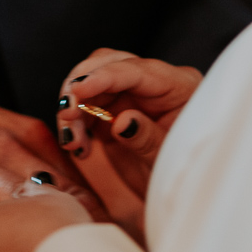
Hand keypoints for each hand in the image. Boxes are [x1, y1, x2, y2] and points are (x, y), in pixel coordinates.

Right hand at [0, 75, 100, 237]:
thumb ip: (32, 161)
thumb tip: (67, 204)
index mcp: (24, 134)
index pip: (76, 179)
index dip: (95, 218)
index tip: (111, 250)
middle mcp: (1, 147)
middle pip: (56, 198)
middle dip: (78, 238)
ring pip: (16, 212)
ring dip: (35, 247)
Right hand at [56, 48, 200, 204]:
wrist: (181, 187)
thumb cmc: (184, 172)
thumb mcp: (169, 160)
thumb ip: (148, 139)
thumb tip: (122, 122)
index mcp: (179, 85)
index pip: (138, 71)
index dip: (105, 77)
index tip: (78, 89)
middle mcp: (153, 82)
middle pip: (109, 64)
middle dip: (81, 87)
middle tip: (67, 115)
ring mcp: (131, 94)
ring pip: (91, 83)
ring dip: (74, 109)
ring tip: (72, 142)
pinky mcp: (113, 109)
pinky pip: (86, 104)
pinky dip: (74, 122)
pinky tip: (77, 145)